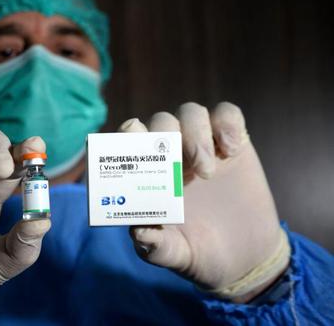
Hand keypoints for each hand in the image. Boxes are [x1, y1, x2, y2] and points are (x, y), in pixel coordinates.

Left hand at [119, 102, 288, 301]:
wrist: (246, 258)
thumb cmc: (199, 252)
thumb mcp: (175, 254)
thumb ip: (156, 246)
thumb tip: (138, 231)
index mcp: (148, 176)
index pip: (128, 141)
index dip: (125, 133)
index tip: (131, 134)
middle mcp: (171, 155)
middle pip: (160, 122)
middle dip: (166, 135)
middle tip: (182, 165)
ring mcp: (203, 146)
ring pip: (191, 113)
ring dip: (196, 133)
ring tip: (207, 171)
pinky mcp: (234, 144)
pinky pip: (227, 114)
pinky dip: (228, 124)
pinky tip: (232, 151)